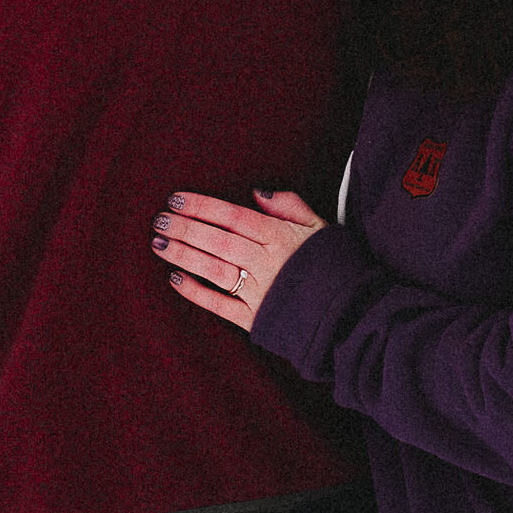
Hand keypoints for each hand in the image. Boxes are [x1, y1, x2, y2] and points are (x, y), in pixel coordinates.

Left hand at [154, 188, 326, 331]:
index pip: (232, 216)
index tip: (176, 199)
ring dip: (183, 255)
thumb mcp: (319, 226)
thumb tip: (256, 192)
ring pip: (213, 269)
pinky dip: (196, 292)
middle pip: (217, 240)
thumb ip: (289, 205)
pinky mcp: (255, 320)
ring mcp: (259, 292)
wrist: (354, 314)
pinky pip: (219, 305)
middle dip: (185, 228)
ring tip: (158, 243)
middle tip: (159, 219)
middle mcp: (266, 262)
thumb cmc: (336, 266)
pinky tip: (175, 279)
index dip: (202, 206)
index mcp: (280, 236)